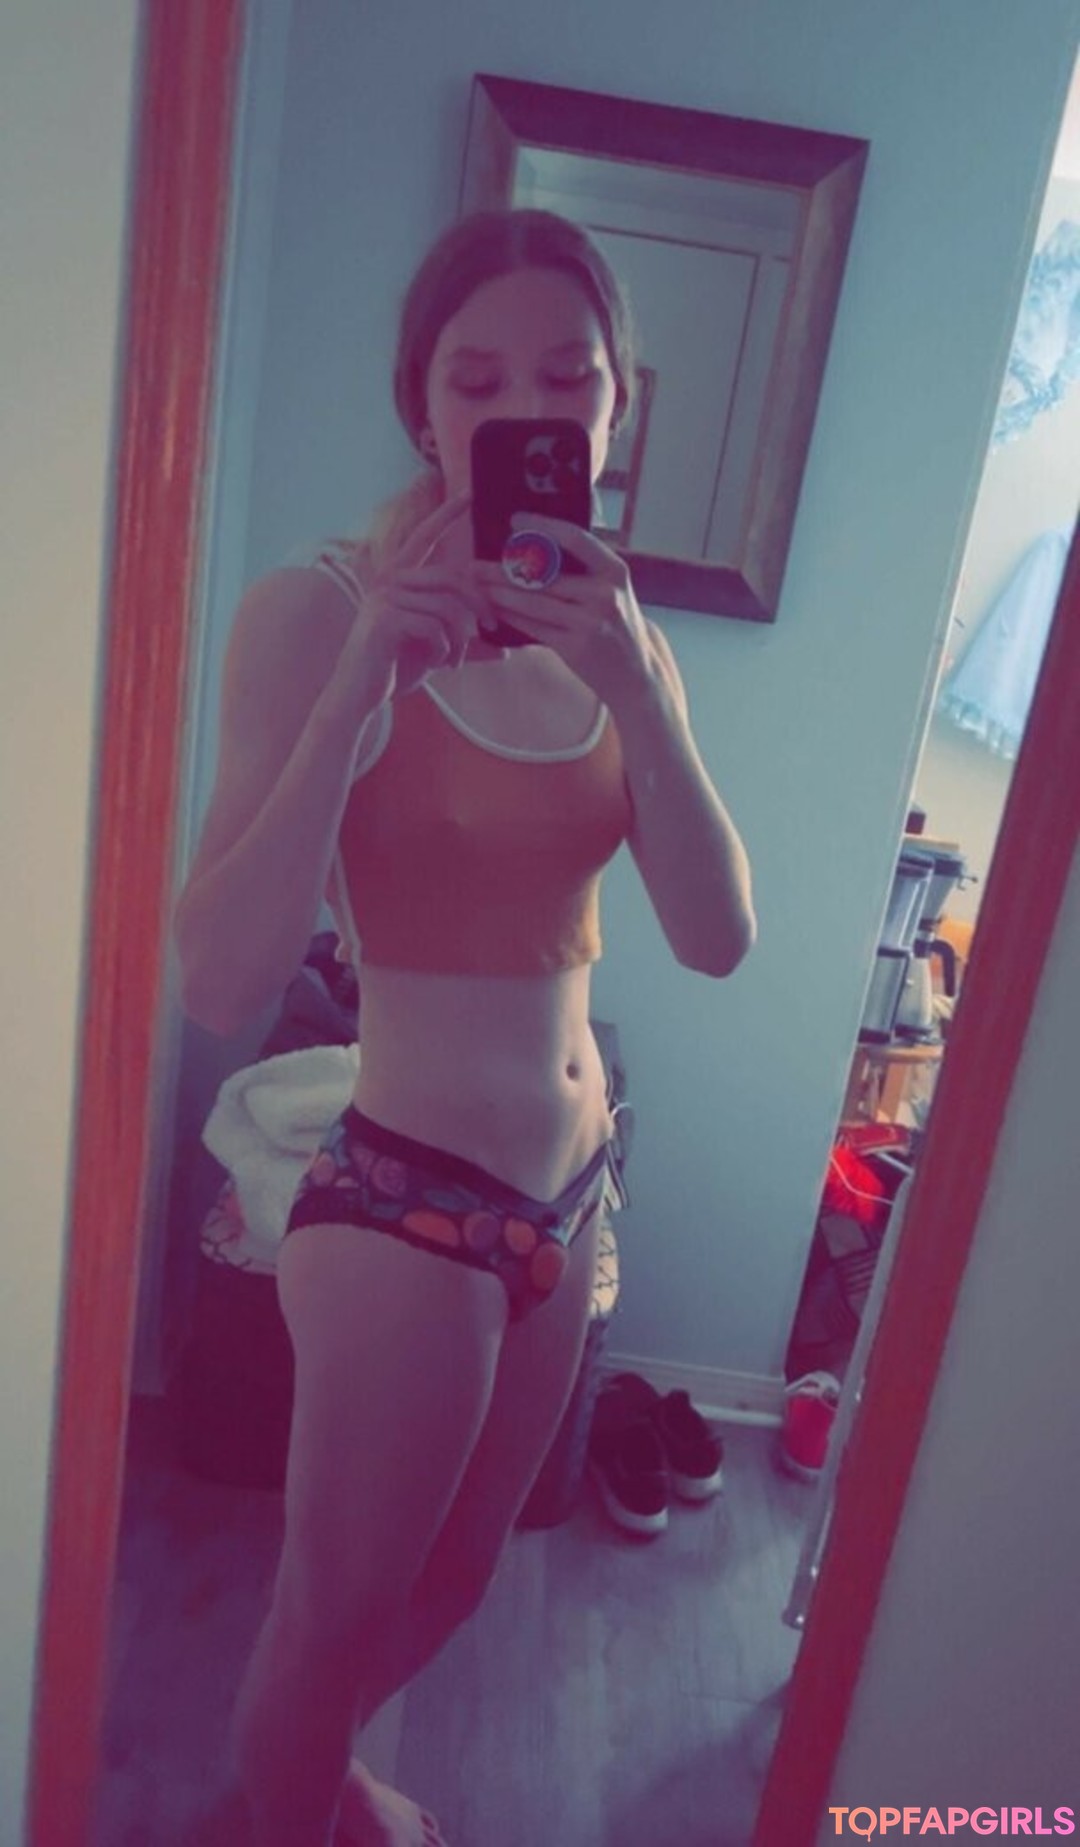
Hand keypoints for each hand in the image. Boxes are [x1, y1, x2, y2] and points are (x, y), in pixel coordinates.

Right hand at [341, 491, 498, 703]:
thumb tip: (506, 650)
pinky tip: (437, 664)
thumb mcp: (438, 651)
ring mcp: (384, 598)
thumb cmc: (396, 670)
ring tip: (455, 660)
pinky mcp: (384, 620)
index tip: (469, 493)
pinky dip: (444, 650)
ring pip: (447, 607)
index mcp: (399, 579)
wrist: (360, 696)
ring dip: (461, 639)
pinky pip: (434, 627)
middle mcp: (388, 581)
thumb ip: (467, 645)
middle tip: (490, 628)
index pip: (425, 538)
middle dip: (479, 604)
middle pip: (452, 578)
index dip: (446, 515)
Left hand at [470, 513, 652, 706]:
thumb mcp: (613, 589)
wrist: (636, 672)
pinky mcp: (575, 648)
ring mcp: (589, 622)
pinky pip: (535, 627)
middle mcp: (603, 594)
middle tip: (476, 565)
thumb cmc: (616, 623)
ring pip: (534, 602)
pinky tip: (496, 610)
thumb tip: (536, 543)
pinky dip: (512, 617)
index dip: (543, 526)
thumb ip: (584, 569)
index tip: (515, 520)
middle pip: (544, 574)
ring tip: (479, 586)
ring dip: (501, 594)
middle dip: (504, 569)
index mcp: (614, 570)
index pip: (575, 538)